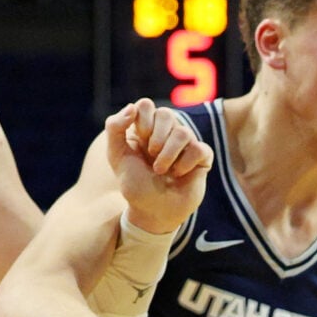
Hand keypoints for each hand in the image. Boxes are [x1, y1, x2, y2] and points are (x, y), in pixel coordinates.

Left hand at [105, 98, 211, 235]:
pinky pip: (199, 149)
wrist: (152, 211)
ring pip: (183, 132)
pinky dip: (185, 164)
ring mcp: (186, 144)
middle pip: (167, 114)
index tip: (139, 142)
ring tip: (161, 171)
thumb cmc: (135, 184)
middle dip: (156, 137)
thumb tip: (132, 107)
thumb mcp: (116, 155)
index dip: (142, 121)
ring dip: (168, 154)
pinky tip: (178, 175)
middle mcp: (167, 132)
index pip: (147, 105)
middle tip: (150, 156)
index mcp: (146, 128)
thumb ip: (114, 127)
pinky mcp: (202, 158)